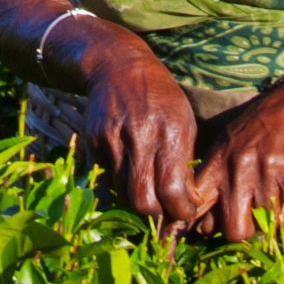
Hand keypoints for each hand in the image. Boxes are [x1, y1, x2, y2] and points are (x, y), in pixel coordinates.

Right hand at [56, 18, 210, 231]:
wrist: (117, 66)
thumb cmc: (161, 96)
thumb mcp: (184, 120)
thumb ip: (186, 160)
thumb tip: (189, 202)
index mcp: (171, 131)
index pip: (174, 190)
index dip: (181, 211)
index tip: (186, 211)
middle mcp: (140, 136)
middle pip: (143, 201)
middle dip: (156, 217)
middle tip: (165, 214)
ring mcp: (113, 140)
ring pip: (123, 195)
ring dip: (137, 203)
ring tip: (150, 197)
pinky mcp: (94, 142)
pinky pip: (106, 179)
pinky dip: (119, 187)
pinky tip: (130, 179)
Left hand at [198, 73, 283, 246]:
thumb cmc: (258, 129)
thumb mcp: (227, 146)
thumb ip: (214, 182)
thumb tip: (203, 227)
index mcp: (218, 162)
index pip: (198, 206)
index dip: (202, 227)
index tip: (208, 231)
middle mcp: (239, 167)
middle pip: (235, 230)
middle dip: (244, 231)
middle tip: (251, 218)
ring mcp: (268, 170)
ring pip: (266, 221)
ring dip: (271, 213)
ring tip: (273, 189)